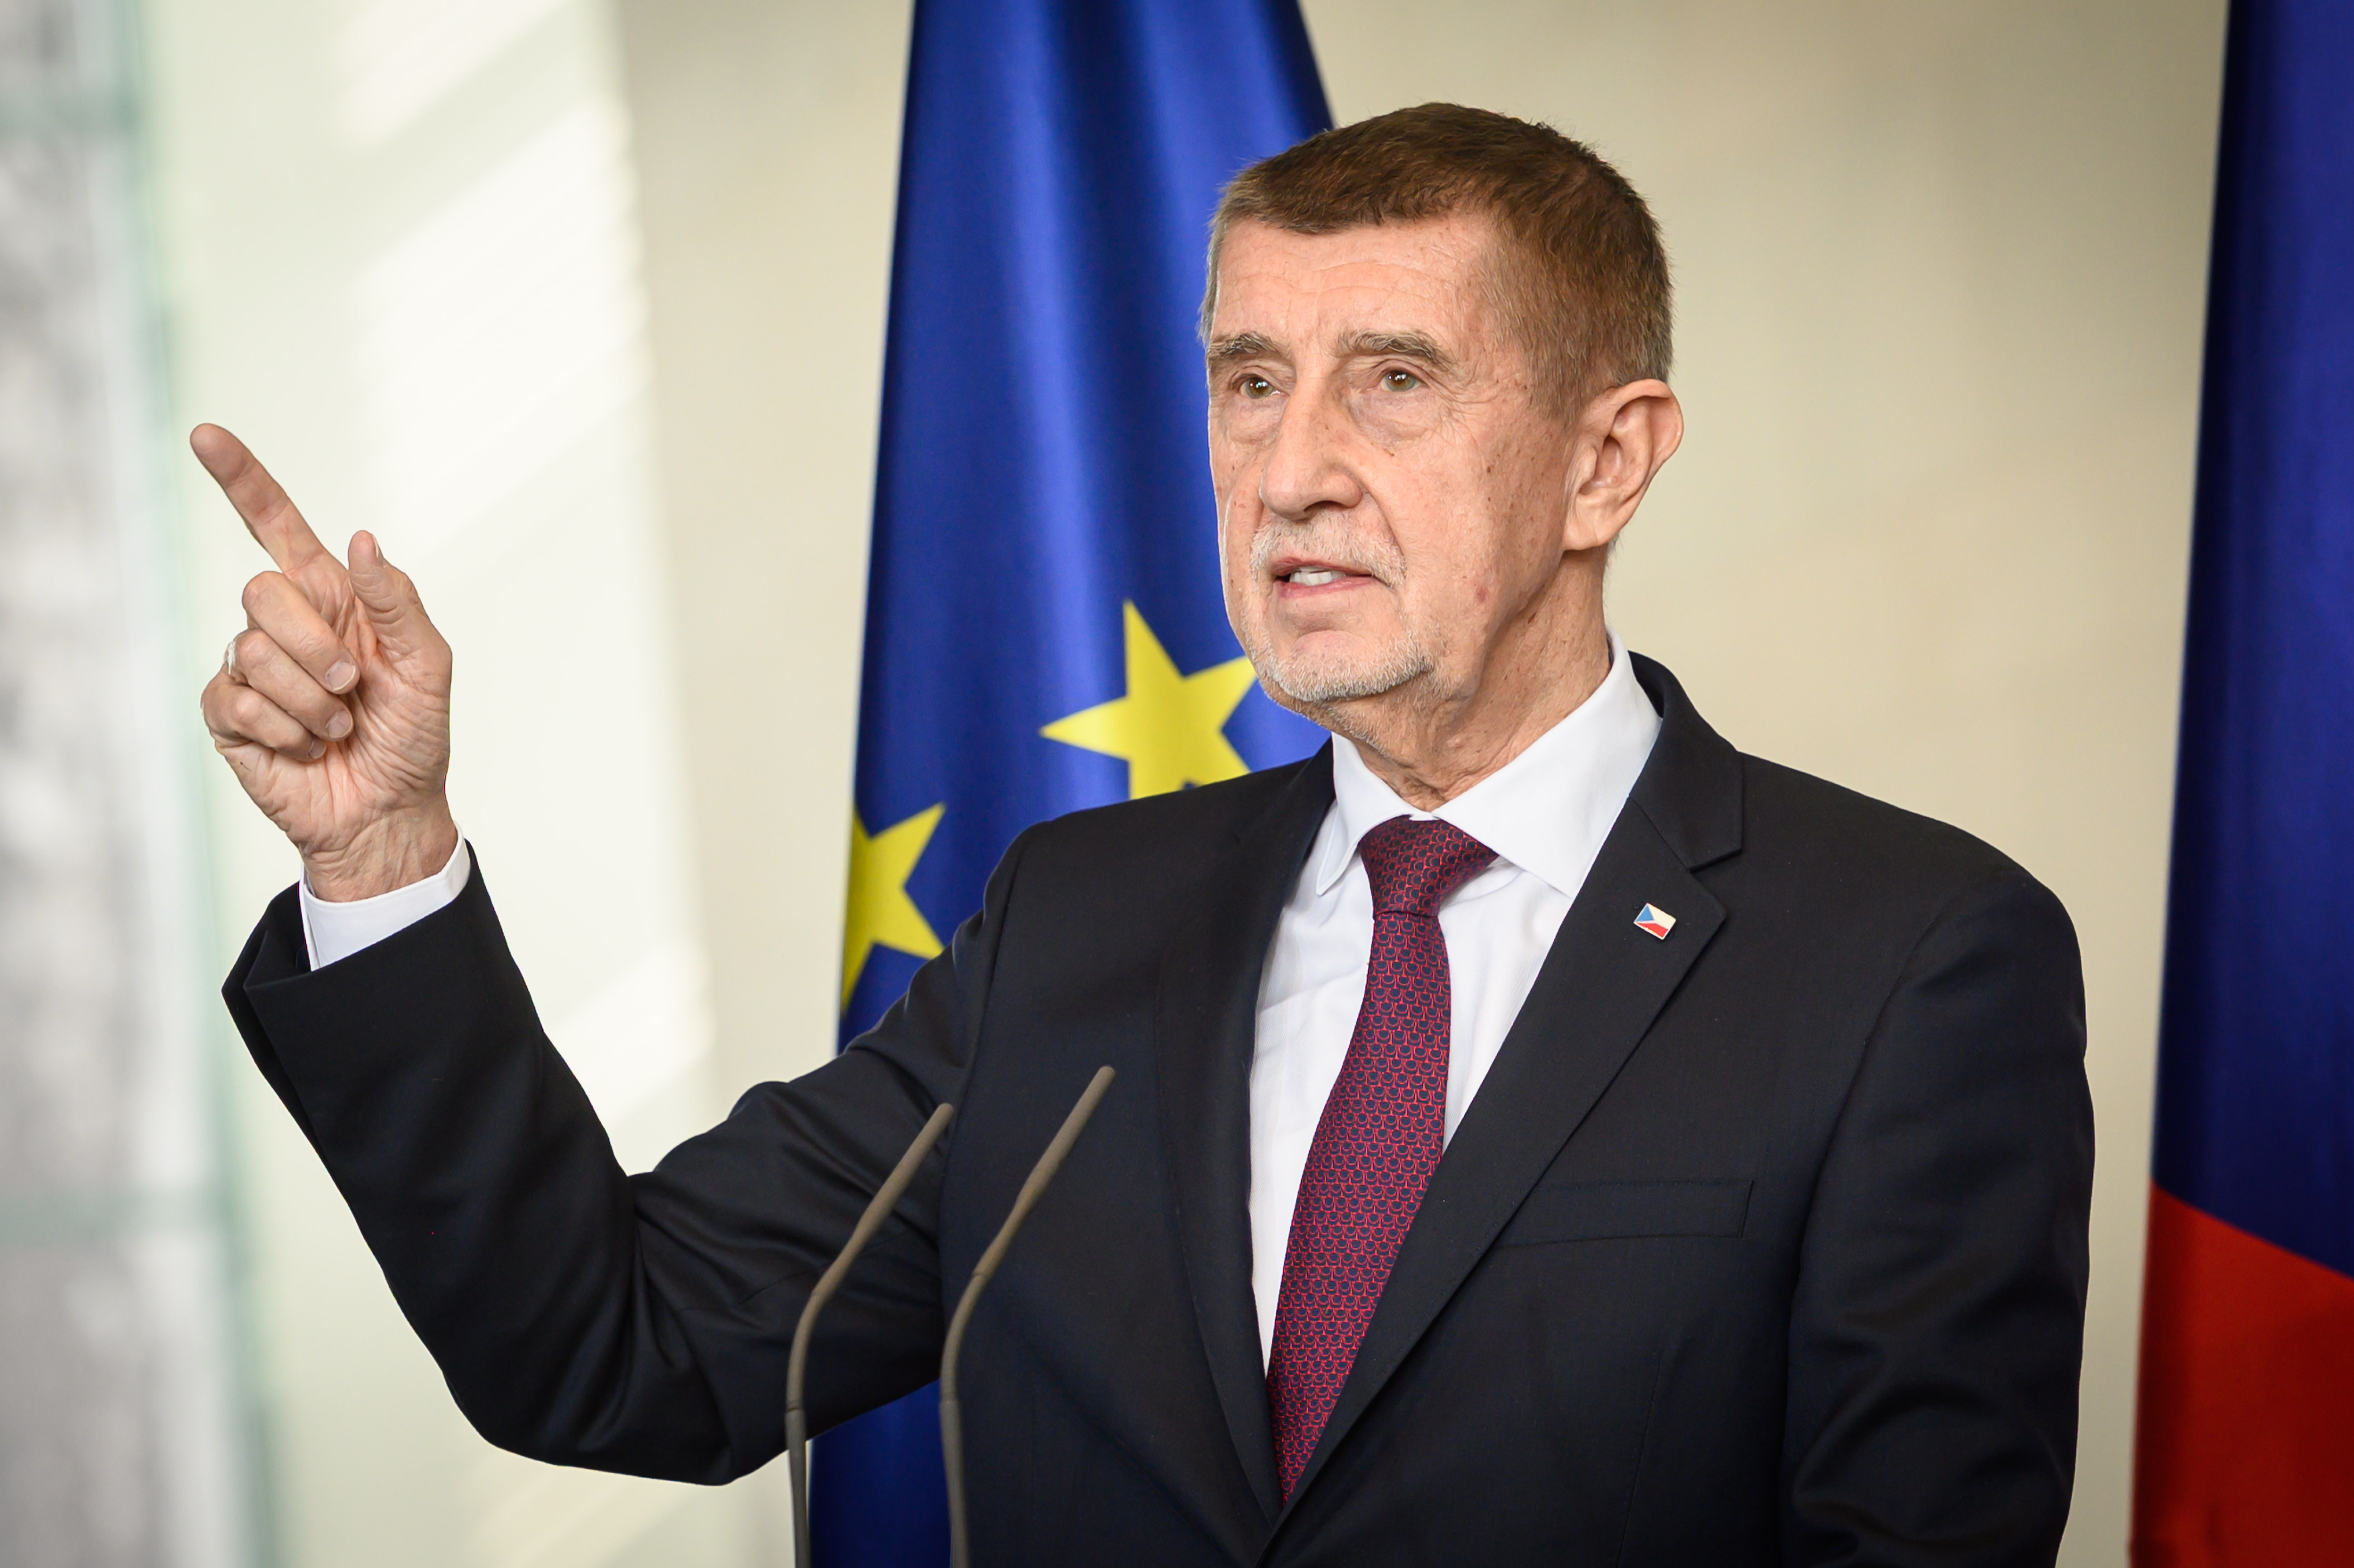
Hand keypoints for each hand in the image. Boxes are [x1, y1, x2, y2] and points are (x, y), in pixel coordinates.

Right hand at [194, 424, 458, 899]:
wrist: (390, 810)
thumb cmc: (412, 735)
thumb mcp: (427, 665)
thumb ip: (396, 601)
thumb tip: (365, 539)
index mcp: (331, 598)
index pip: (275, 525)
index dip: (242, 479)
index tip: (206, 434)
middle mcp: (284, 624)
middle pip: (261, 590)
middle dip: (314, 645)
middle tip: (352, 688)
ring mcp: (249, 667)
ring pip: (252, 650)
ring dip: (310, 698)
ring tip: (337, 726)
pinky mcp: (228, 714)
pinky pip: (237, 699)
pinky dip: (285, 729)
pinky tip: (307, 747)